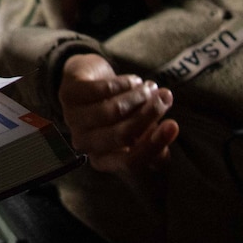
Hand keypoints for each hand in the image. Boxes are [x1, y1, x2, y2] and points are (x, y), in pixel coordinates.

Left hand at [56, 52, 177, 171]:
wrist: (92, 81)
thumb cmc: (122, 113)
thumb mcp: (141, 130)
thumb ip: (155, 138)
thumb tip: (170, 131)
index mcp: (102, 160)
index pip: (130, 162)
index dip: (153, 145)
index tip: (174, 125)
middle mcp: (85, 144)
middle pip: (120, 135)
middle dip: (149, 115)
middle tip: (166, 97)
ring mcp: (73, 120)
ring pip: (112, 111)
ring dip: (138, 96)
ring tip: (151, 87)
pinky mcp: (68, 95)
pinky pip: (101, 90)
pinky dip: (123, 84)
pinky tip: (133, 80)